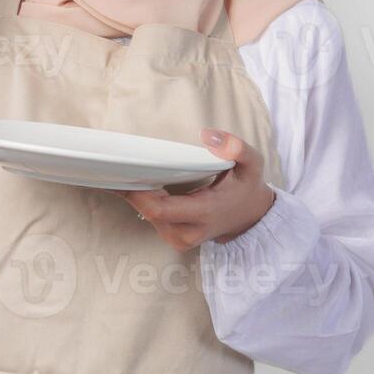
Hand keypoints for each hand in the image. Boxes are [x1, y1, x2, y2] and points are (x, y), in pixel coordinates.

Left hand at [110, 128, 276, 251]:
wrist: (250, 216)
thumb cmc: (246, 187)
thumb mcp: (252, 164)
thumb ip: (237, 148)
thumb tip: (208, 135)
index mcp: (205, 213)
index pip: (159, 209)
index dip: (137, 193)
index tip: (126, 171)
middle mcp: (188, 232)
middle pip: (147, 212)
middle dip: (133, 189)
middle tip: (121, 166)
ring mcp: (180, 239)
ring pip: (147, 216)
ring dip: (138, 194)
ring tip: (132, 172)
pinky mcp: (174, 238)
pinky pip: (152, 219)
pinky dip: (146, 201)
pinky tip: (144, 184)